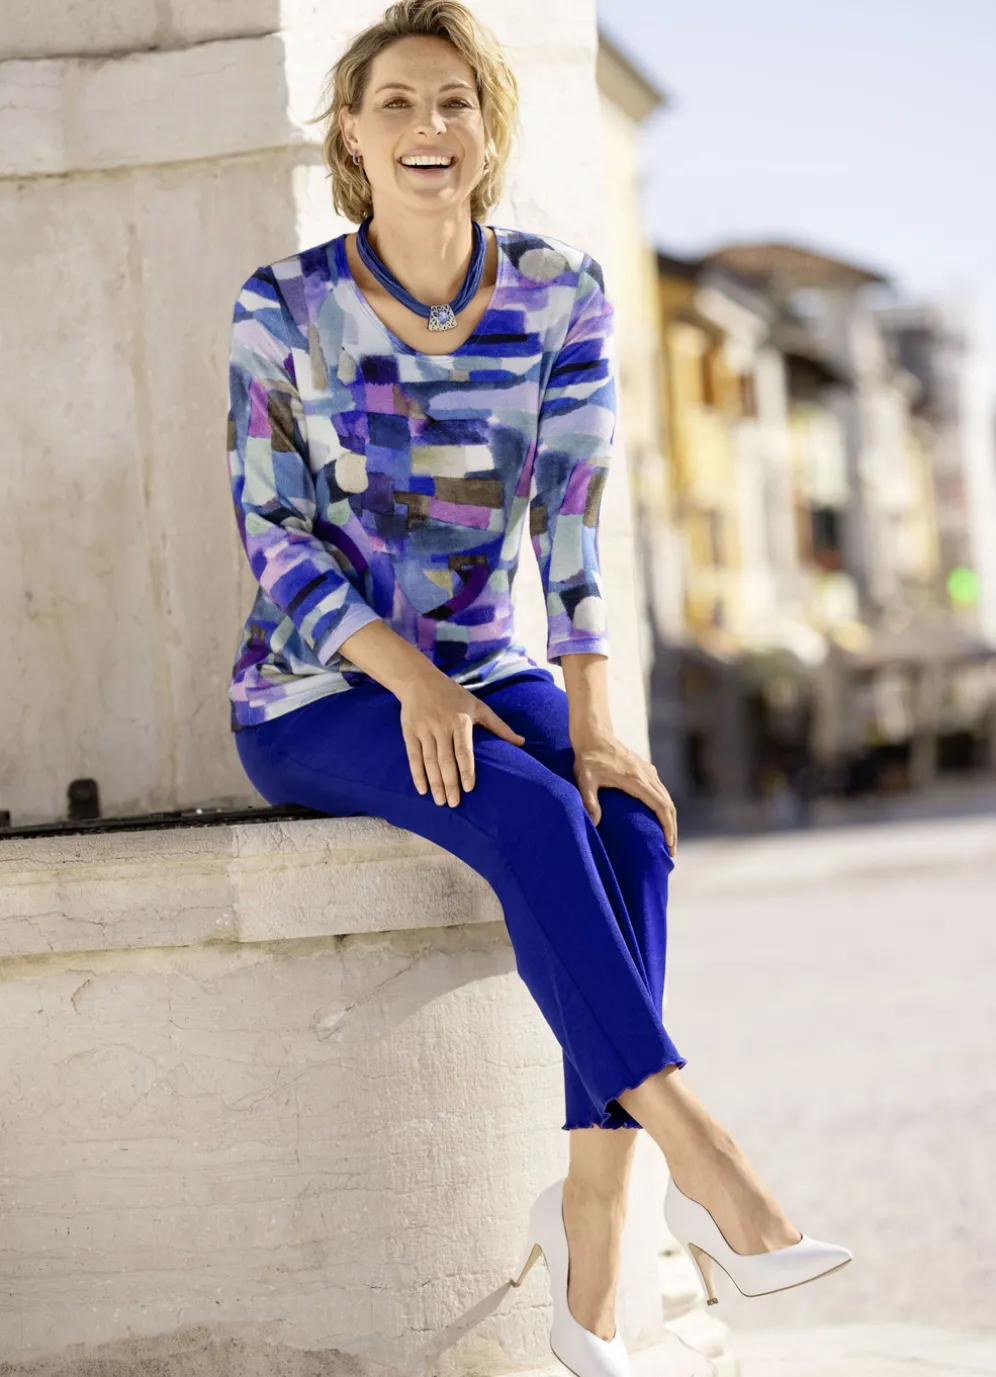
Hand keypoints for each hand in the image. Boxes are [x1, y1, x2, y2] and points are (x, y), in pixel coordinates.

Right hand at [398, 670, 524, 805]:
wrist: (420, 680)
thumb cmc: (453, 695)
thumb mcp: (478, 706)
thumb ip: (499, 726)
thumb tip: (522, 742)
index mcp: (460, 721)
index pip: (464, 751)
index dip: (466, 771)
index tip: (469, 788)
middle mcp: (441, 726)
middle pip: (446, 760)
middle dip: (450, 784)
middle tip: (454, 803)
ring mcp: (424, 730)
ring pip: (429, 762)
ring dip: (435, 783)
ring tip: (441, 801)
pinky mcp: (409, 732)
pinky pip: (413, 757)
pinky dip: (417, 775)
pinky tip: (422, 790)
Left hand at [571, 729, 677, 853]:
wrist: (594, 735)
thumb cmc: (588, 758)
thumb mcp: (585, 779)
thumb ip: (589, 800)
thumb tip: (593, 823)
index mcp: (636, 779)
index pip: (660, 806)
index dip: (667, 826)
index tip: (669, 844)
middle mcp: (647, 775)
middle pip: (669, 805)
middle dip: (672, 829)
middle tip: (670, 851)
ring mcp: (649, 772)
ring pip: (667, 798)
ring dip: (670, 819)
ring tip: (668, 840)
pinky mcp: (646, 770)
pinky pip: (661, 792)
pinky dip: (665, 808)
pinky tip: (659, 820)